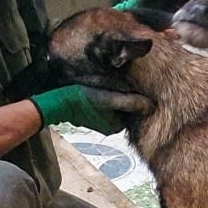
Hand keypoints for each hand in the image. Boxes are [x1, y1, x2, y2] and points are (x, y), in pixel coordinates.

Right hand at [30, 85, 152, 134]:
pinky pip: (106, 102)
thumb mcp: (108, 99)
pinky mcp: (92, 112)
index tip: (137, 85)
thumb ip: (130, 102)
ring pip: (117, 104)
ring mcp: (101, 120)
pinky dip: (108, 94)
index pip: (135, 111)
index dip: (137, 97)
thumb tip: (151, 106)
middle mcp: (109, 126)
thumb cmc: (82, 99)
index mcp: (115, 126)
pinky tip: (104, 84)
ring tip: (114, 81)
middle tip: (126, 81)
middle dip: (128, 95)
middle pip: (127, 108)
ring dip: (117, 93)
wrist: (55, 101)